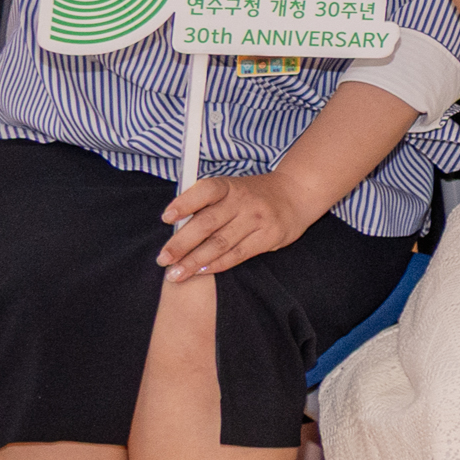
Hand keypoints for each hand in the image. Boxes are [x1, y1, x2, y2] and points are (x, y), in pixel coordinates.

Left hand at [160, 167, 330, 277]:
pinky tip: (201, 272)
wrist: (296, 193)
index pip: (205, 191)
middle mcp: (243, 201)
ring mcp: (257, 219)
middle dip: (181, 244)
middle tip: (162, 259)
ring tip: (175, 274)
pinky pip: (237, 254)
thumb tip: (174, 226)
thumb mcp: (231, 188)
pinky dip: (217, 265)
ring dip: (194, 261)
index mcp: (229, 186)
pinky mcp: (268, 237)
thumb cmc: (253, 194)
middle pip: (207, 223)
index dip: (184, 203)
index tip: (166, 218)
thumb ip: (206, 204)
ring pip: (220, 244)